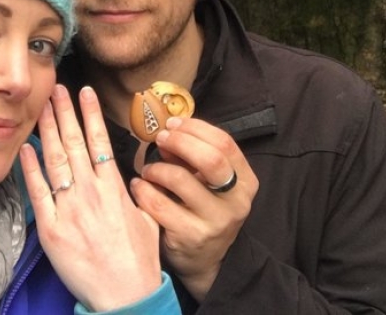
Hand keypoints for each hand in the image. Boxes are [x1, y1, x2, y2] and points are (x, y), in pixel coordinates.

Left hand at [19, 85, 162, 310]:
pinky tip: (25, 148)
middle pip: (74, 143)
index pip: (99, 141)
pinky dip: (30, 169)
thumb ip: (137, 197)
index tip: (84, 92)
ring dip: (48, 130)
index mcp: (115, 188)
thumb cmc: (139, 261)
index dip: (90, 114)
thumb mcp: (148, 220)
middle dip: (64, 112)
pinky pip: (38, 193)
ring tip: (42, 106)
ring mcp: (70, 209)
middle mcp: (91, 193)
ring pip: (56, 160)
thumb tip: (131, 180)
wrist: (124, 295)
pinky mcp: (52, 229)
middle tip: (55, 88)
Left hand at [130, 117, 258, 301]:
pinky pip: (159, 204)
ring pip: (180, 179)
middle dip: (179, 142)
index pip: (225, 143)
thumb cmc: (203, 211)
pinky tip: (139, 187)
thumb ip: (192, 158)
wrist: (205, 261)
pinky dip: (144, 190)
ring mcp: (215, 221)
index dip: (196, 128)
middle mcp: (236, 201)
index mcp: (246, 181)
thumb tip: (167, 133)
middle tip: (160, 139)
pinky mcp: (191, 236)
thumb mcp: (208, 183)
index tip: (173, 124)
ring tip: (148, 170)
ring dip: (157, 168)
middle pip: (210, 159)